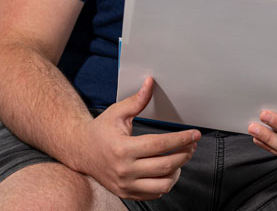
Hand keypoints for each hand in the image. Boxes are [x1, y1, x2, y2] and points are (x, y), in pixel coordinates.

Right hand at [75, 77, 200, 199]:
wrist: (81, 151)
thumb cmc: (101, 130)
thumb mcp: (117, 112)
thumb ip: (137, 100)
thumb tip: (150, 83)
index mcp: (123, 149)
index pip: (160, 145)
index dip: (181, 139)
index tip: (195, 134)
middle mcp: (124, 170)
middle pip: (165, 165)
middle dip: (184, 154)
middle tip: (193, 144)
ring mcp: (125, 185)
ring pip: (162, 184)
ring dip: (178, 170)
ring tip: (181, 157)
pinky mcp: (126, 193)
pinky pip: (153, 194)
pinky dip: (166, 183)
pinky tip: (169, 169)